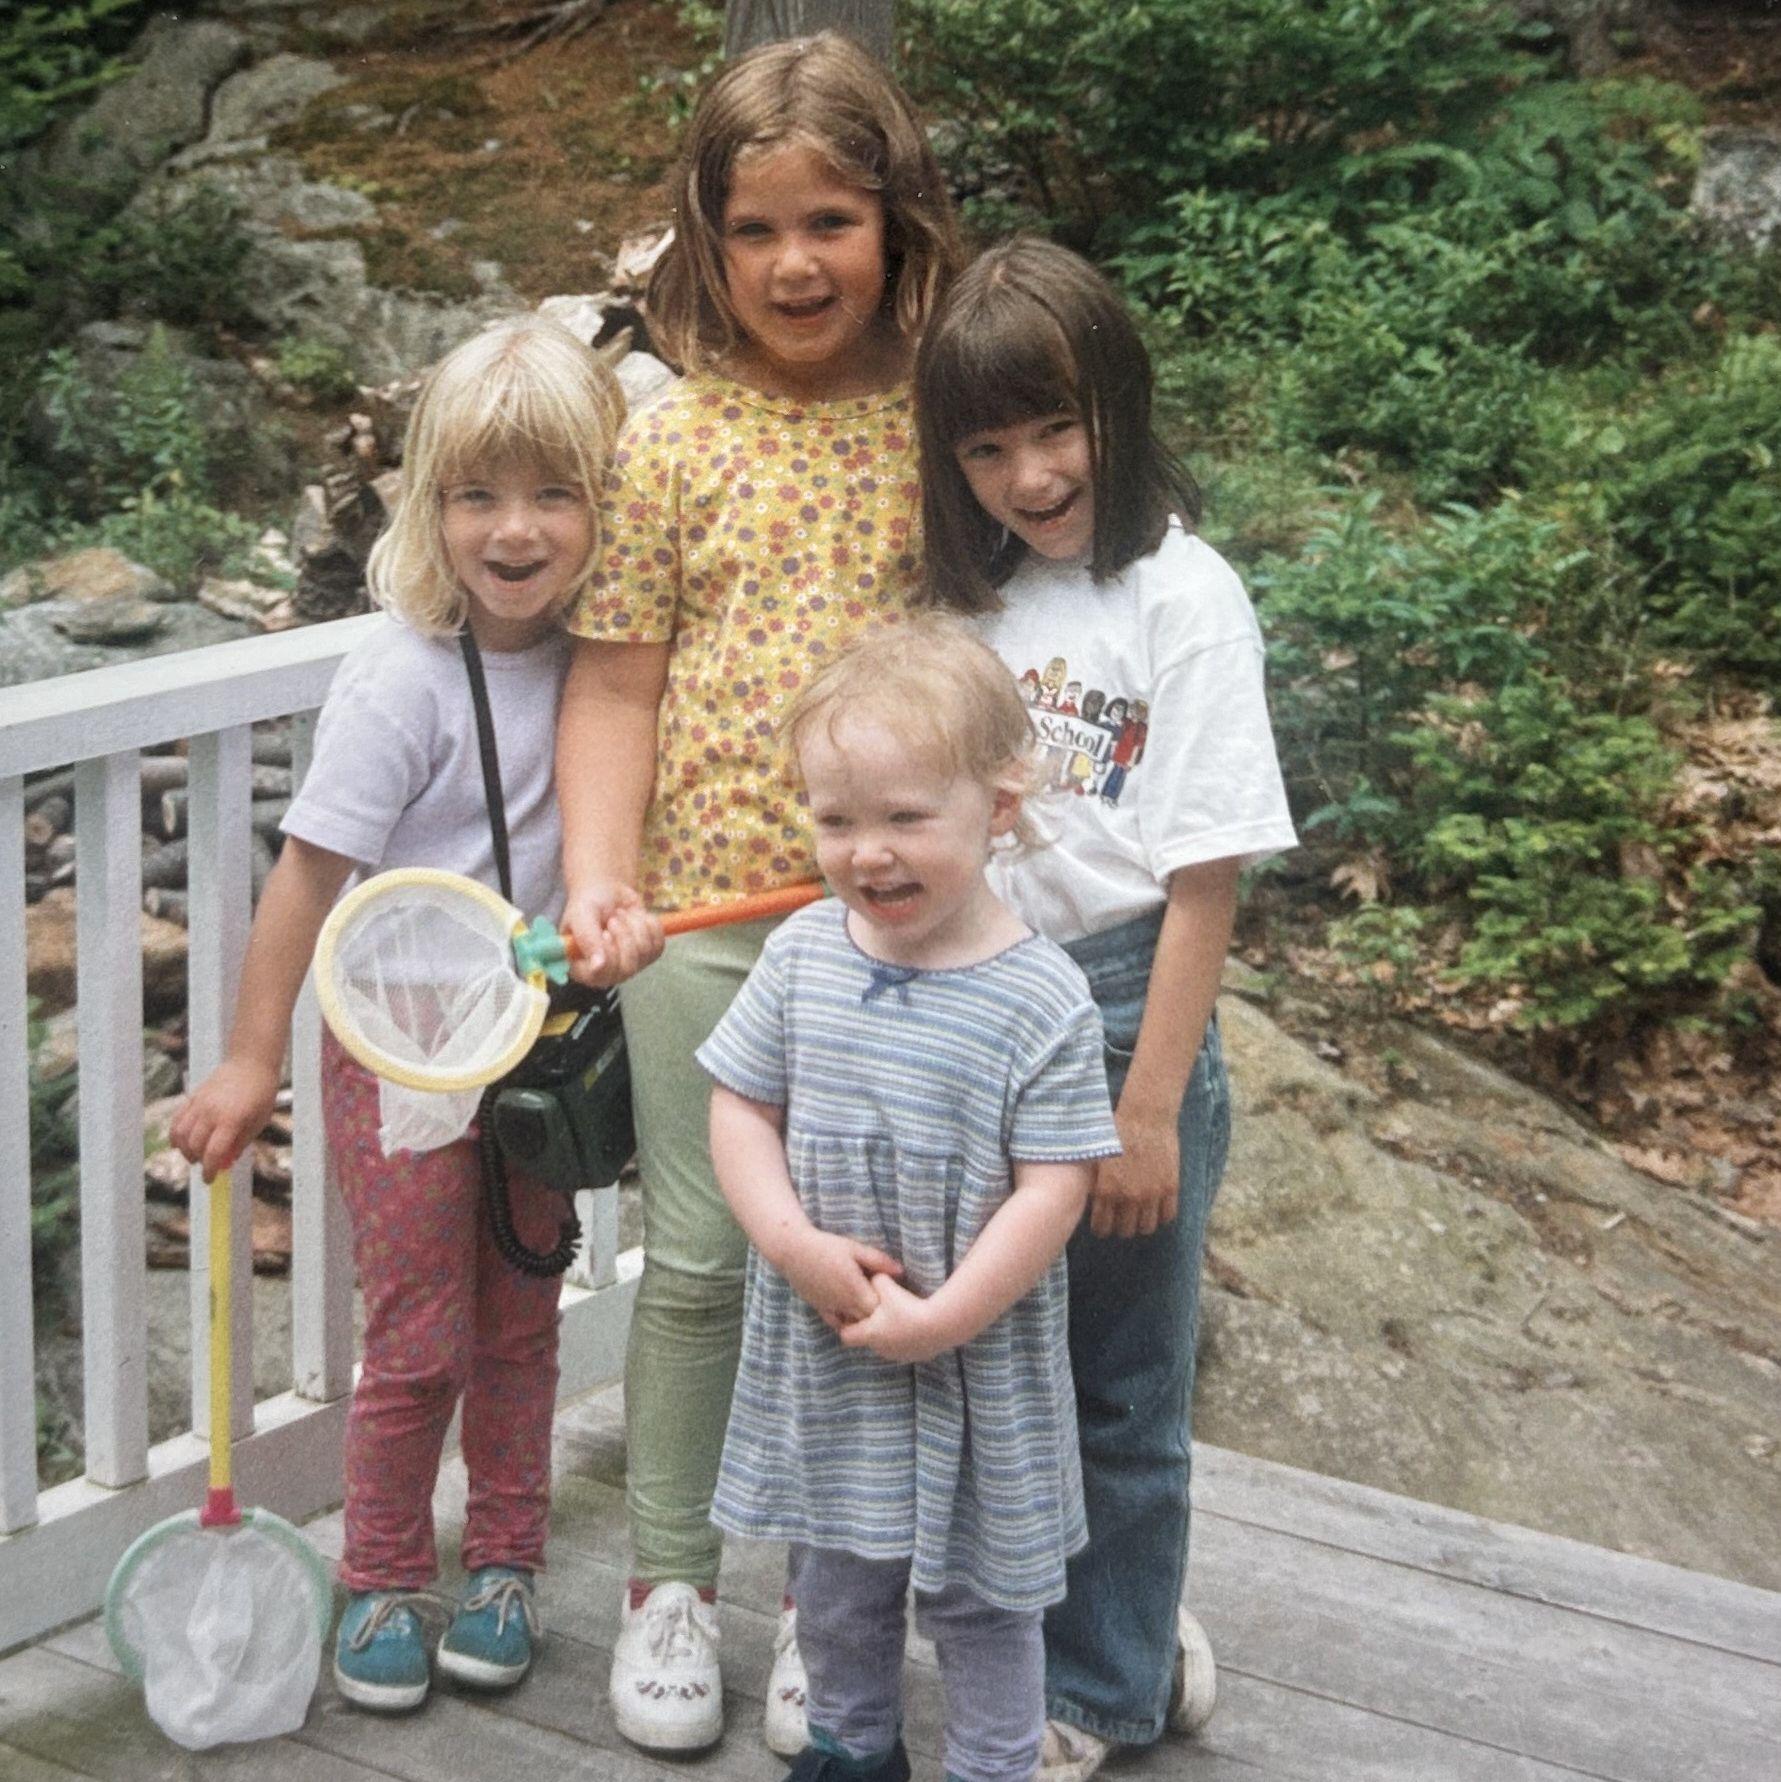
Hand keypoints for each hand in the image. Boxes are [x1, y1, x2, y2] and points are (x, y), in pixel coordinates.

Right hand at [169, 1058, 280, 1182]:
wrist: (250, 1064)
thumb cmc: (261, 1094)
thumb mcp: (258, 1122)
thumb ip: (240, 1143)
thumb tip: (226, 1162)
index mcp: (231, 1120)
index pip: (213, 1152)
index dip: (210, 1170)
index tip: (210, 1180)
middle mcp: (211, 1112)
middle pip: (194, 1145)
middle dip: (198, 1161)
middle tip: (206, 1166)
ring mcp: (199, 1104)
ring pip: (181, 1134)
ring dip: (185, 1150)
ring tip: (196, 1155)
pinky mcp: (192, 1097)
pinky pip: (178, 1120)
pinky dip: (176, 1135)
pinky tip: (182, 1142)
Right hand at [562, 879, 662, 987]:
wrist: (608, 891)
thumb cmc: (588, 903)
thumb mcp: (582, 915)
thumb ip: (587, 939)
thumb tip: (597, 967)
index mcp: (581, 968)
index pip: (600, 976)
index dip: (608, 953)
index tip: (605, 932)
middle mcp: (605, 973)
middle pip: (628, 968)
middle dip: (624, 935)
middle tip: (614, 919)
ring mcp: (628, 966)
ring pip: (645, 953)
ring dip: (635, 926)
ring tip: (621, 915)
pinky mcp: (648, 955)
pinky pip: (658, 945)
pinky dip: (649, 925)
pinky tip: (635, 917)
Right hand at [777, 1228, 901, 1326]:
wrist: (792, 1250)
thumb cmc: (826, 1246)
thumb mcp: (855, 1248)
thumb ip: (879, 1261)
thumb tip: (902, 1271)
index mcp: (855, 1289)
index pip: (879, 1309)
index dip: (887, 1305)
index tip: (892, 1295)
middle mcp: (843, 1303)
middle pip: (867, 1320)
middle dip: (876, 1316)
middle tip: (884, 1305)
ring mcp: (830, 1308)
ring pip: (851, 1324)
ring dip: (861, 1320)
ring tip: (869, 1310)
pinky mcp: (820, 1308)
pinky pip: (836, 1323)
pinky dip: (845, 1321)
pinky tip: (851, 1314)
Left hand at [839, 1274, 954, 1364]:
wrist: (939, 1325)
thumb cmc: (907, 1306)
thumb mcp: (887, 1286)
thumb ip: (875, 1280)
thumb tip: (874, 1276)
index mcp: (870, 1334)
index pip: (845, 1336)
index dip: (846, 1324)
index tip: (852, 1313)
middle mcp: (881, 1349)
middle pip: (868, 1340)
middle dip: (871, 1326)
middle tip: (879, 1310)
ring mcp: (899, 1355)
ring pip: (887, 1344)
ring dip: (889, 1333)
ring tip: (900, 1316)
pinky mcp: (916, 1357)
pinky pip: (905, 1347)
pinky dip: (906, 1337)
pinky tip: (916, 1323)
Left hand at [1089, 1099, 1179, 1238]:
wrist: (1146, 1115)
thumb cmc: (1117, 1131)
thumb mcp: (1098, 1158)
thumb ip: (1094, 1182)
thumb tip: (1086, 1200)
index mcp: (1106, 1190)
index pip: (1102, 1227)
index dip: (1101, 1228)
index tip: (1103, 1226)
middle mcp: (1129, 1197)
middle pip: (1125, 1231)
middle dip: (1121, 1228)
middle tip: (1121, 1221)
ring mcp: (1152, 1194)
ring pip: (1147, 1228)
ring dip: (1141, 1225)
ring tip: (1138, 1217)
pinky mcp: (1170, 1187)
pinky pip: (1168, 1216)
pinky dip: (1161, 1216)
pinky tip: (1156, 1208)